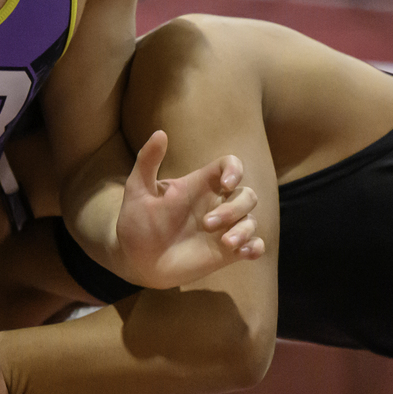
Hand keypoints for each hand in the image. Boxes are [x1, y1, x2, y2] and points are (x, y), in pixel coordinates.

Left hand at [114, 131, 263, 288]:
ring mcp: (223, 228)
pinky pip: (255, 245)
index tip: (226, 184)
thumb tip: (160, 133)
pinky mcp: (227, 252)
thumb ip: (147, 162)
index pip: (229, 166)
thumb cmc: (137, 223)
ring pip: (251, 220)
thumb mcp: (137, 190)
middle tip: (207, 224)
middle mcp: (216, 204)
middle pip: (247, 195)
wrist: (136, 260)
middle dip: (234, 208)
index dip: (235, 170)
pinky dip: (256, 247)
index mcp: (199, 185)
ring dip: (244, 230)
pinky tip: (244, 253)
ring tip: (225, 243)